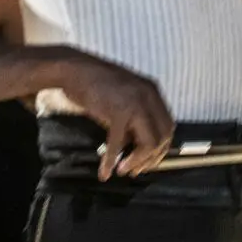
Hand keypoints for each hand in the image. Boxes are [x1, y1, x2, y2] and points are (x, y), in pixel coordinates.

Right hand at [55, 51, 175, 179]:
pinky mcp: (118, 111)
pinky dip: (111, 160)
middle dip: (152, 158)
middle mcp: (149, 96)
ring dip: (138, 161)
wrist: (73, 69)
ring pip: (150, 143)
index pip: (168, 126)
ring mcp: (136, 103)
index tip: (147, 161)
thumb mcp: (123, 97)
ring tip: (124, 170)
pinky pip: (118, 143)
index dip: (160, 148)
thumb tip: (136, 146)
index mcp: (152, 91)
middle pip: (164, 136)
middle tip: (136, 170)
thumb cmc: (94, 84)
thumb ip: (135, 116)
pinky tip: (105, 172)